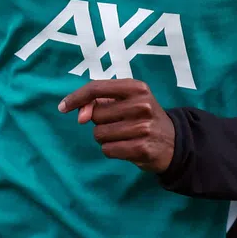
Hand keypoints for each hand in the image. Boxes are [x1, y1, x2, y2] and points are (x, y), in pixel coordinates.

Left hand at [59, 79, 175, 172]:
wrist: (174, 142)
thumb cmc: (143, 117)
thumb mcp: (127, 101)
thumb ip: (99, 103)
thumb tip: (80, 115)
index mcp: (137, 87)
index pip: (97, 88)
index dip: (76, 97)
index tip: (63, 107)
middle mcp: (142, 104)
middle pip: (96, 115)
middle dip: (100, 122)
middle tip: (119, 123)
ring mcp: (144, 127)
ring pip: (100, 135)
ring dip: (105, 138)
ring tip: (124, 136)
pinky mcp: (142, 148)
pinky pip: (108, 150)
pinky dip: (112, 150)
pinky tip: (127, 147)